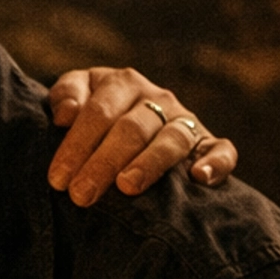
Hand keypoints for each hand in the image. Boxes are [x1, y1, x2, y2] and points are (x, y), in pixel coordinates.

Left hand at [47, 67, 235, 204]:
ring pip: (173, 138)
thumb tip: (66, 114)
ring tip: (127, 186)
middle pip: (132, 129)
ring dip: (150, 163)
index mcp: (122, 83)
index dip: (76, 145)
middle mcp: (158, 98)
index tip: (58, 179)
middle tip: (82, 194)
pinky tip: (199, 178)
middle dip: (104, 162)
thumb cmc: (92, 116)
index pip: (98, 112)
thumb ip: (66, 95)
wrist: (128, 123)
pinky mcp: (210, 143)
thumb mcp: (76, 95)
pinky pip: (222, 150)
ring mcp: (186, 120)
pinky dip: (215, 163)